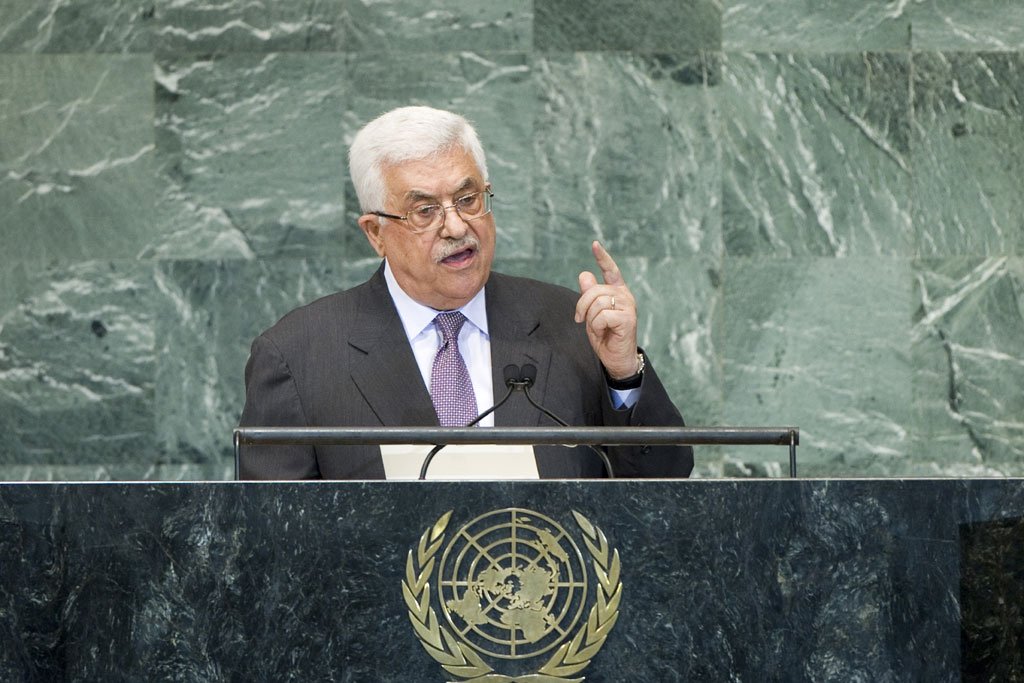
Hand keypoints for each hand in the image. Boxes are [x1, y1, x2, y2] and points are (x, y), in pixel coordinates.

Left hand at [575, 241, 640, 379]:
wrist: (616, 358)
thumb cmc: (606, 336)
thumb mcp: (592, 314)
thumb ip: (589, 296)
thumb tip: (585, 275)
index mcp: (617, 292)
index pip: (610, 271)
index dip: (602, 258)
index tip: (595, 244)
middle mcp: (624, 295)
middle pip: (594, 290)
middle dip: (582, 306)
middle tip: (581, 320)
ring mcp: (628, 306)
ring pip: (597, 303)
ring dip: (590, 318)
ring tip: (598, 328)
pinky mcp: (628, 318)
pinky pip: (602, 316)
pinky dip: (597, 327)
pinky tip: (605, 332)